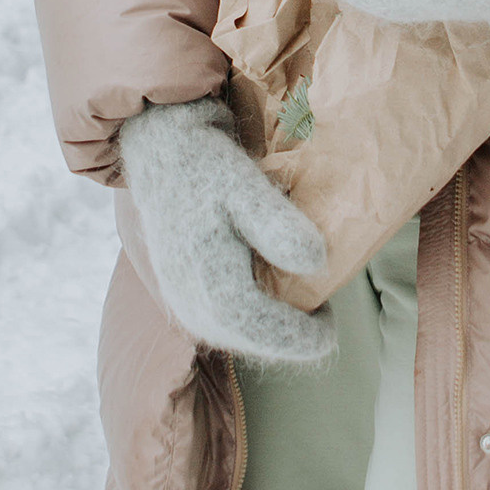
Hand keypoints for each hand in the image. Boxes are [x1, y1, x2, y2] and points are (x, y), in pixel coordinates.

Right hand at [116, 99, 335, 365]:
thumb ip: (279, 227)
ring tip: (301, 313)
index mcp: (209, 283)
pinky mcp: (178, 289)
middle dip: (288, 337)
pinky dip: (248, 319)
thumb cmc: (206, 165)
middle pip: (249, 339)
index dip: (300, 338)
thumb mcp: (247, 187)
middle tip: (322, 320)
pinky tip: (268, 301)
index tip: (330, 331)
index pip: (263, 331)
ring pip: (232, 333)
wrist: (159, 149)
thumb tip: (316, 265)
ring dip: (268, 331)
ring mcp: (180, 298)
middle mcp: (190, 301)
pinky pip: (217, 321)